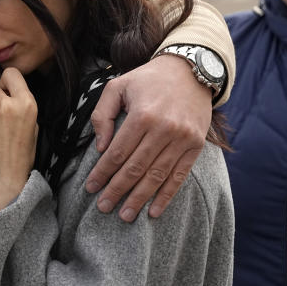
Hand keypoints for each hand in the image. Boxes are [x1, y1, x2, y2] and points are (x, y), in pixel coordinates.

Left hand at [84, 54, 210, 221]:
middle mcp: (164, 129)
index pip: (118, 152)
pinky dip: (166, 196)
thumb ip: (102, 115)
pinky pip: (179, 176)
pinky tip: (154, 211)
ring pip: (157, 176)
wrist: (190, 70)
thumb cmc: (148, 78)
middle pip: (136, 168)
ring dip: (139, 199)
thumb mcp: (117, 86)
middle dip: (117, 190)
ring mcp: (182, 139)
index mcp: (142, 115)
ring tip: (124, 215)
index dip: (102, 172)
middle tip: (103, 207)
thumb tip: (100, 148)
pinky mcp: (195, 146)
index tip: (91, 188)